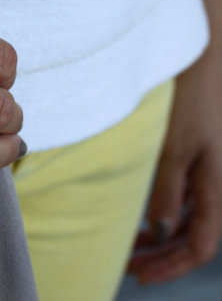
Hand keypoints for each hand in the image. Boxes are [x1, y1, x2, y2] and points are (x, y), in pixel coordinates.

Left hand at [128, 56, 221, 282]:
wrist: (200, 64)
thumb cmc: (189, 102)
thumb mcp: (175, 147)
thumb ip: (169, 189)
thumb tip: (159, 230)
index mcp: (216, 188)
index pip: (200, 246)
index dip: (172, 267)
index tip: (139, 276)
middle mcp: (215, 187)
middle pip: (192, 239)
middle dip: (162, 258)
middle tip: (128, 268)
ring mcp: (206, 176)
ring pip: (186, 222)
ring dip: (159, 240)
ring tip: (128, 249)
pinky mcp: (195, 163)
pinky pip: (182, 202)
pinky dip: (161, 217)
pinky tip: (139, 220)